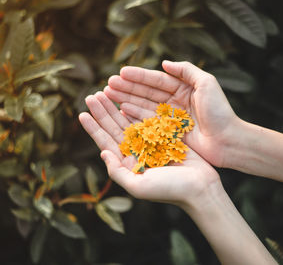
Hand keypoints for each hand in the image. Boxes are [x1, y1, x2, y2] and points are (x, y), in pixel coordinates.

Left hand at [78, 91, 220, 207]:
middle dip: (103, 112)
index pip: (106, 142)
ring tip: (106, 92)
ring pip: (129, 121)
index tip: (82, 113)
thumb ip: (117, 172)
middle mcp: (137, 152)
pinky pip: (148, 119)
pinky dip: (137, 109)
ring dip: (116, 108)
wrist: (201, 187)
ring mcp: (151, 143)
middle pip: (115, 128)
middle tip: (91, 95)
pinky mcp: (165, 136)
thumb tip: (102, 153)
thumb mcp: (138, 186)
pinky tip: (127, 99)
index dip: (93, 128)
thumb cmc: (170, 190)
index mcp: (128, 164)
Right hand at [105, 60, 242, 167]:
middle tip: (108, 84)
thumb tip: (164, 62)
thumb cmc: (219, 111)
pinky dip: (134, 115)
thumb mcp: (207, 83)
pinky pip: (147, 122)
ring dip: (126, 100)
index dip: (138, 76)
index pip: (156, 80)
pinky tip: (121, 110)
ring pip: (143, 106)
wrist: (228, 141)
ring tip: (108, 95)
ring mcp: (169, 118)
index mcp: (183, 88)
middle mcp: (174, 102)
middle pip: (146, 92)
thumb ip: (186, 70)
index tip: (121, 72)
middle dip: (127, 88)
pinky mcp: (168, 132)